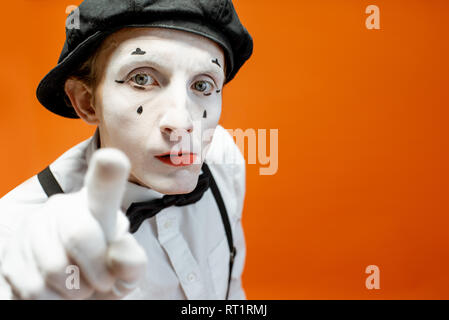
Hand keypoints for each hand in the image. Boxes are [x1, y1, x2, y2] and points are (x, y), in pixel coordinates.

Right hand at [0, 149, 146, 298]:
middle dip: (96, 270)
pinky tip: (60, 293)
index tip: (113, 159)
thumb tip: (121, 258)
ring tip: (80, 287)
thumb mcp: (125, 270)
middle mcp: (61, 208)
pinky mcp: (11, 257)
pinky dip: (55, 301)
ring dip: (75, 291)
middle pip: (79, 234)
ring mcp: (32, 230)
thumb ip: (131, 262)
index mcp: (96, 205)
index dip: (108, 174)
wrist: (69, 289)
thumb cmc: (103, 272)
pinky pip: (34, 288)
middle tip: (102, 281)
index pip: (102, 187)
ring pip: (54, 268)